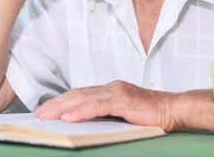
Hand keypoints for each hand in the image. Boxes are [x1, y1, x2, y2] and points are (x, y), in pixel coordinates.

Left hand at [34, 80, 178, 131]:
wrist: (174, 110)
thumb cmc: (151, 115)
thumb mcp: (123, 115)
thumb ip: (106, 115)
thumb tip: (84, 124)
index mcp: (110, 90)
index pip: (80, 94)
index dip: (61, 101)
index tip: (46, 110)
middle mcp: (111, 88)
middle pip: (77, 94)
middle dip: (56, 104)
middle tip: (39, 114)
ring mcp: (117, 92)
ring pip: (83, 98)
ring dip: (62, 107)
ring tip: (47, 116)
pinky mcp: (124, 100)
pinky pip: (98, 106)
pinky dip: (81, 111)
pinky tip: (68, 117)